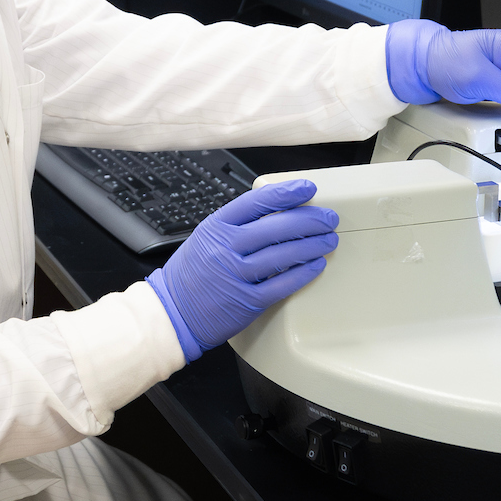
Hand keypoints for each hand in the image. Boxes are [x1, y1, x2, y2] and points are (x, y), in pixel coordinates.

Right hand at [148, 181, 338, 357]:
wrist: (172, 312)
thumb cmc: (190, 275)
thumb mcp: (206, 237)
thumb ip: (236, 225)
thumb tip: (277, 210)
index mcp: (216, 227)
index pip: (257, 202)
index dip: (287, 193)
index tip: (308, 189)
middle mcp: (226, 249)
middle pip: (277, 227)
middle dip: (310, 220)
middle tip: (328, 218)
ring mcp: (237, 275)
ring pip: (284, 255)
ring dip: (312, 245)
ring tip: (328, 239)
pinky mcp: (247, 301)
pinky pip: (282, 284)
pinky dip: (303, 273)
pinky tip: (316, 265)